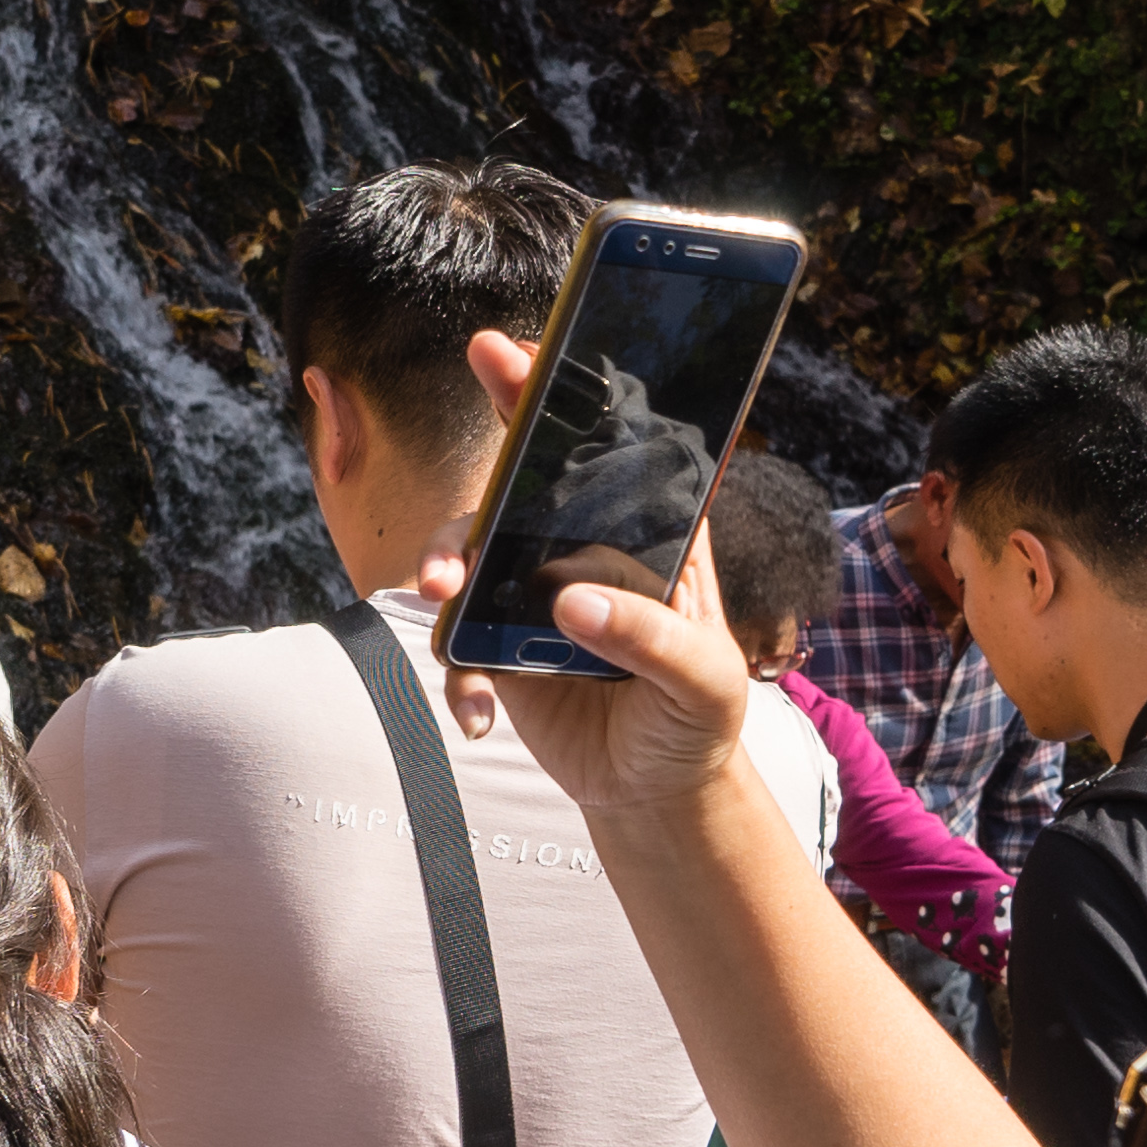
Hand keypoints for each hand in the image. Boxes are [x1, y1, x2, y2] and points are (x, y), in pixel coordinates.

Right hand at [415, 331, 764, 823]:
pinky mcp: (494, 644)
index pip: (611, 445)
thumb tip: (570, 602)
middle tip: (464, 470)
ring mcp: (530, 590)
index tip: (514, 354)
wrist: (653, 792)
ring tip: (441, 595)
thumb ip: (651, 638)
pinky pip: (453, 639)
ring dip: (444, 562)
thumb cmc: (696, 718)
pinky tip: (479, 715)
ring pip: (468, 549)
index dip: (562, 392)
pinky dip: (456, 675)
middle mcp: (581, 545)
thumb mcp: (704, 681)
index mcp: (647, 532)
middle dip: (489, 454)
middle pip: (524, 475)